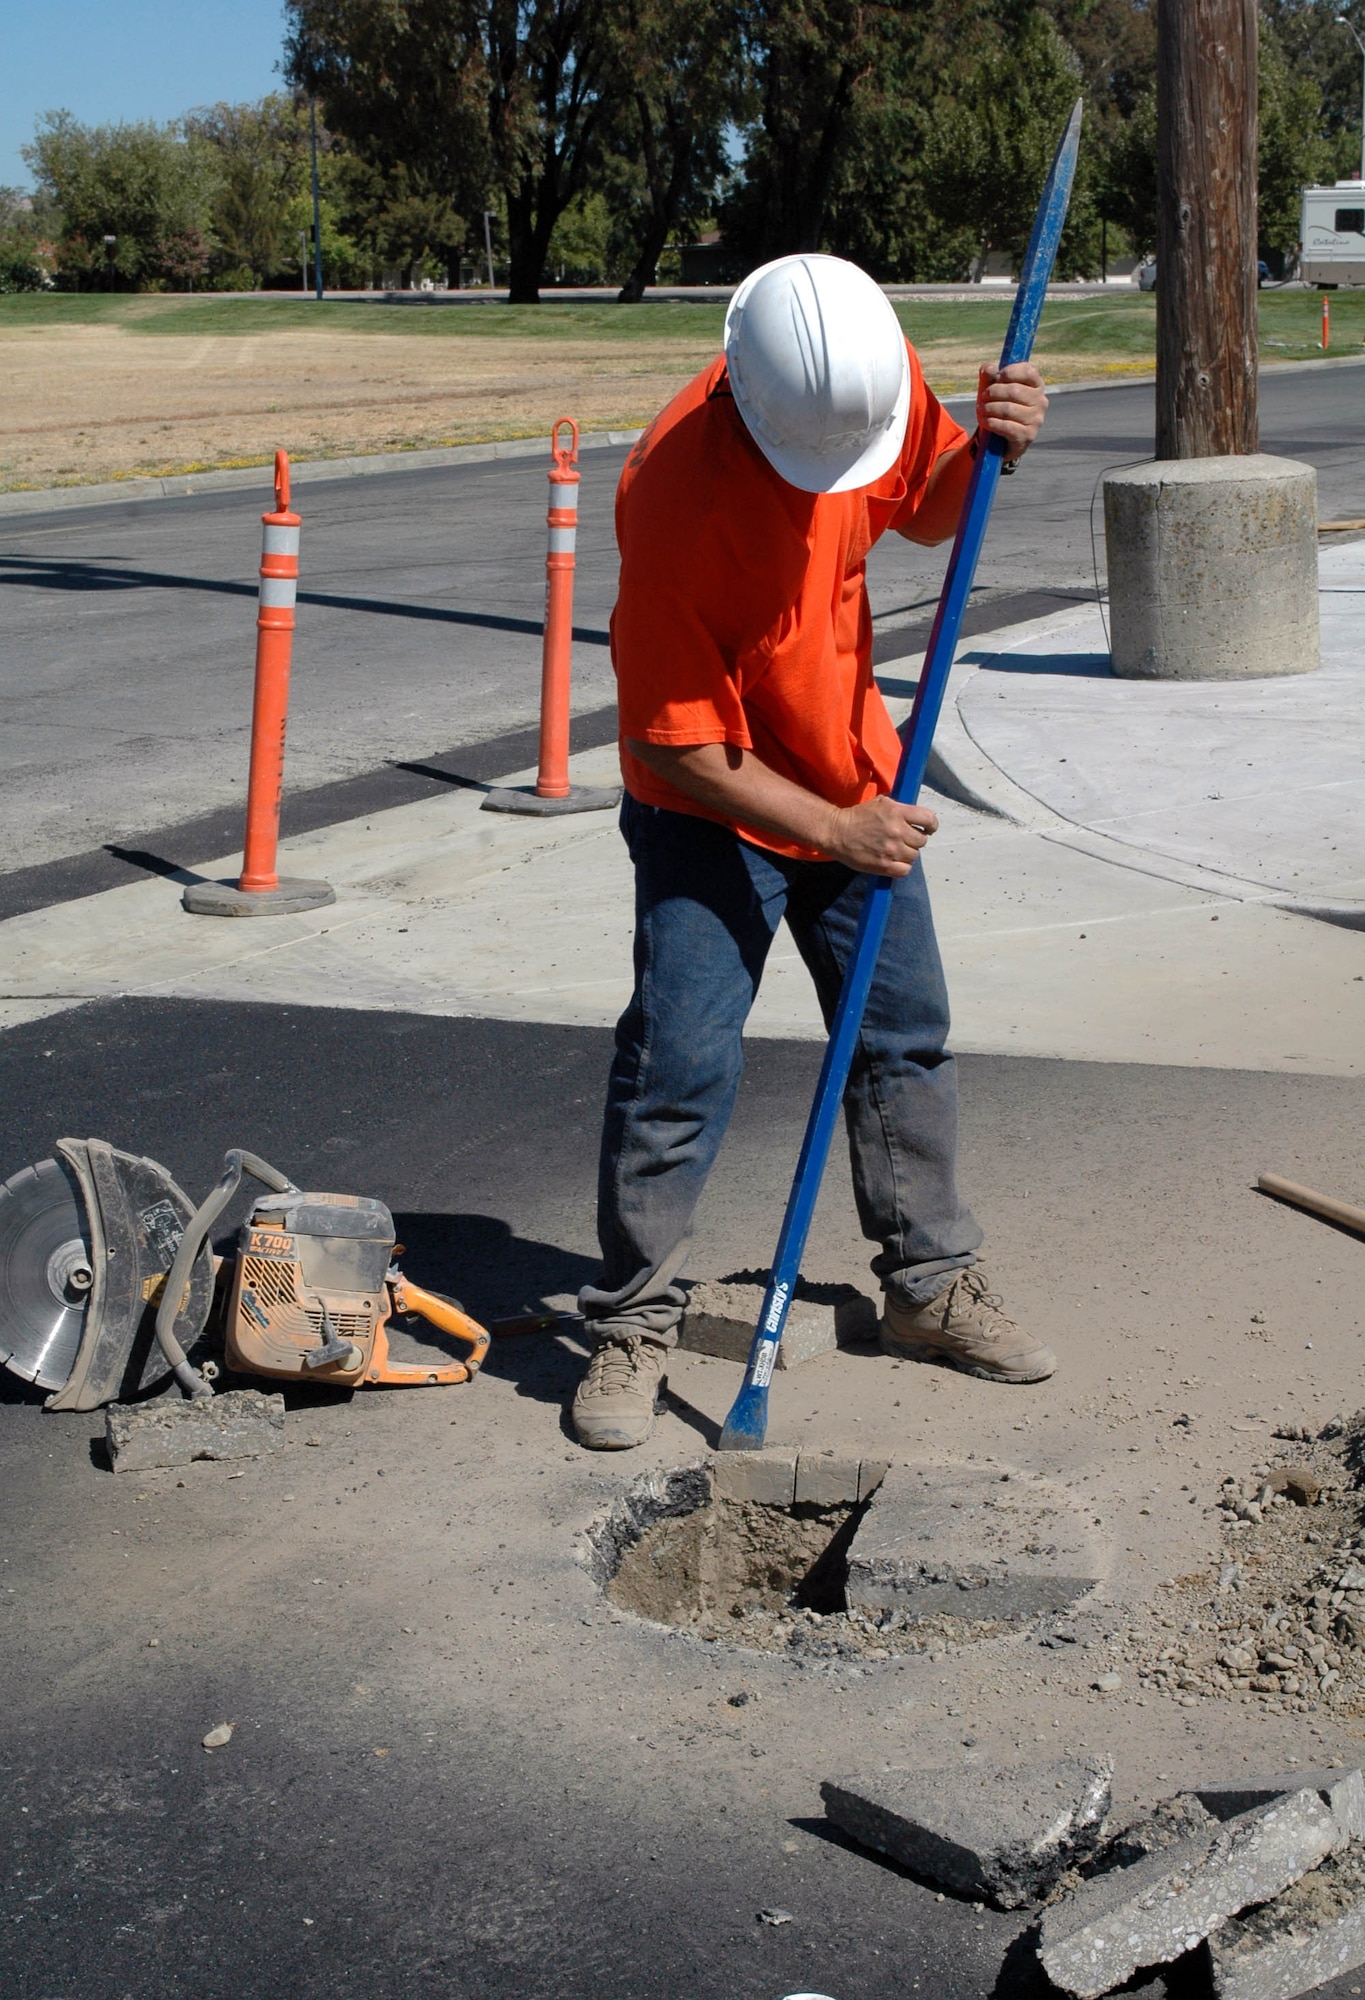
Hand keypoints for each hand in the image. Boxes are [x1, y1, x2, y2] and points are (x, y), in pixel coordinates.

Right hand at [823, 795, 937, 875]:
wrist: (837, 832)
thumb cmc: (858, 816)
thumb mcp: (882, 803)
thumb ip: (901, 809)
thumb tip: (918, 817)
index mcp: (897, 812)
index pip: (929, 819)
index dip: (931, 825)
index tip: (928, 828)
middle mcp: (897, 831)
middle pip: (922, 840)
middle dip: (915, 840)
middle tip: (904, 840)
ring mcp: (891, 849)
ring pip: (914, 856)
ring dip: (907, 854)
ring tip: (894, 850)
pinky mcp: (884, 865)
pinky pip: (905, 870)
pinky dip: (901, 867)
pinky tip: (893, 861)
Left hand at [977, 361, 1047, 460]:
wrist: (1003, 441)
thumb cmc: (1000, 408)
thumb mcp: (994, 390)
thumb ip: (990, 376)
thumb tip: (988, 367)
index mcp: (1036, 385)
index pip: (1028, 371)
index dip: (1009, 372)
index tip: (996, 378)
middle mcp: (1041, 401)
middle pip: (1014, 390)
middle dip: (993, 392)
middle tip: (983, 396)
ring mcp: (1036, 419)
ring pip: (1009, 409)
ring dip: (990, 408)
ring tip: (981, 409)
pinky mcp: (1028, 435)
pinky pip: (1007, 426)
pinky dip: (992, 423)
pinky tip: (985, 421)